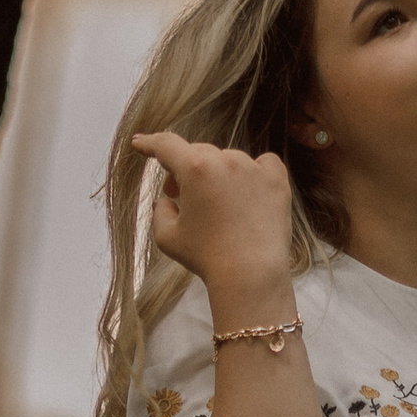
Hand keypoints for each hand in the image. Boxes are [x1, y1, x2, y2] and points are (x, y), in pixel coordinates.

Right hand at [133, 129, 294, 303]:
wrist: (251, 274)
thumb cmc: (206, 257)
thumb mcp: (168, 238)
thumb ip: (160, 212)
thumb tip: (165, 200)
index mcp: (194, 169)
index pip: (166, 145)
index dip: (149, 143)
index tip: (140, 143)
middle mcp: (225, 161)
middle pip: (197, 153)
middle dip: (183, 170)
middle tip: (178, 194)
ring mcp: (254, 168)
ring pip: (228, 159)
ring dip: (217, 173)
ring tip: (216, 203)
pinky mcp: (277, 180)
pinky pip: (264, 162)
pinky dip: (254, 171)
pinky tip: (248, 191)